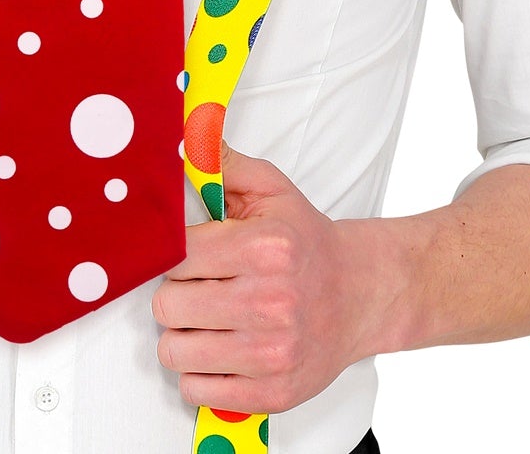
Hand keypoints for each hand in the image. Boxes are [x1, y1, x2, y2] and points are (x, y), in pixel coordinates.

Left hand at [151, 139, 377, 415]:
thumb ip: (223, 163)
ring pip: (175, 351)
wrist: (361, 293)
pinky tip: (216, 351)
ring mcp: (273, 352)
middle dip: (173, 295)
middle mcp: (270, 301)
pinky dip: (197, 374)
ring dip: (181, 335)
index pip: (176, 256)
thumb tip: (185, 137)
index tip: (184, 255)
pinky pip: (197, 391)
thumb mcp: (271, 189)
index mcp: (265, 248)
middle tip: (194, 287)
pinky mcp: (274, 391)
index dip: (170, 255)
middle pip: (168, 306)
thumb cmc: (307, 242)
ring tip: (204, 320)